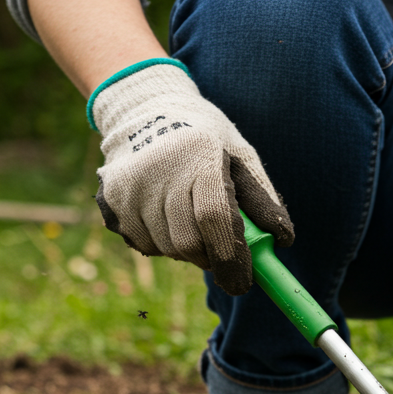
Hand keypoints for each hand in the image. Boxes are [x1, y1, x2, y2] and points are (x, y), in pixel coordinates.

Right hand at [90, 59, 293, 294]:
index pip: (215, 219)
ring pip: (167, 249)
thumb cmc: (206, 140)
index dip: (232, 257)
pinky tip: (165, 214)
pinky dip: (162, 242)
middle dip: (211, 258)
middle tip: (222, 251)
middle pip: (189, 243)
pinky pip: (144, 245)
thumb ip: (263, 198)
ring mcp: (129, 187)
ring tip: (191, 218)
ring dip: (187, 249)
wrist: (146, 111)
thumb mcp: (241, 156)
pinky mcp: (111, 201)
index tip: (244, 283)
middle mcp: (159, 171)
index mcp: (199, 156)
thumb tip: (281, 241)